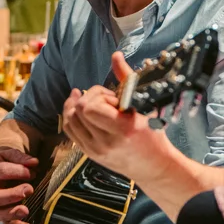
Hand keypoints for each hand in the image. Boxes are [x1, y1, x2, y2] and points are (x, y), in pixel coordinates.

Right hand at [0, 147, 39, 223]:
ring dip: (12, 214)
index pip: (0, 172)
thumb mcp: (9, 154)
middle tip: (29, 190)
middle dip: (12, 195)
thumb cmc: (5, 161)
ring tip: (26, 211)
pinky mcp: (2, 214)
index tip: (31, 172)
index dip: (16, 172)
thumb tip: (33, 163)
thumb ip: (20, 157)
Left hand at [62, 52, 160, 178]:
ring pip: (70, 120)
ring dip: (77, 106)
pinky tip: (81, 110)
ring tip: (91, 101)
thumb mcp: (142, 107)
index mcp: (122, 129)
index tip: (112, 97)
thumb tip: (115, 55)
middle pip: (78, 111)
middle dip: (89, 98)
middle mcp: (105, 142)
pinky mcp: (90, 154)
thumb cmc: (152, 136)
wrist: (154, 167)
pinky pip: (71, 131)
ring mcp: (95, 150)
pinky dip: (73, 117)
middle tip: (104, 100)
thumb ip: (126, 79)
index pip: (89, 107)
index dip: (97, 95)